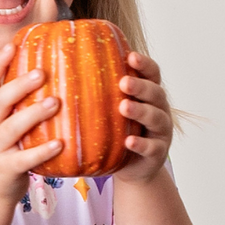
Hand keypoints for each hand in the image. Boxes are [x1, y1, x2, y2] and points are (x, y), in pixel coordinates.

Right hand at [0, 45, 61, 204]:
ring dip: (32, 114)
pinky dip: (42, 151)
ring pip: (11, 128)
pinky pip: (24, 159)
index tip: (12, 44)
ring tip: (54, 102)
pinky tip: (60, 143)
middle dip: (18, 85)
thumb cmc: (1, 152)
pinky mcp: (6, 170)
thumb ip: (14, 106)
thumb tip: (45, 74)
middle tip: (41, 72)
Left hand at [114, 53, 174, 184]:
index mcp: (149, 95)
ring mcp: (161, 132)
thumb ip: (101, 92)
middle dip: (140, 87)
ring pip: (156, 118)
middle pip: (155, 93)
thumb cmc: (118, 133)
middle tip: (123, 82)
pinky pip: (152, 147)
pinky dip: (141, 144)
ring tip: (124, 107)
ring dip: (141, 111)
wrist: (133, 168)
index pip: (152, 74)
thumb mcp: (111, 111)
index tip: (130, 56)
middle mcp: (159, 110)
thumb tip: (64, 70)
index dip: (144, 64)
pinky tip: (129, 141)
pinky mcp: (158, 153)